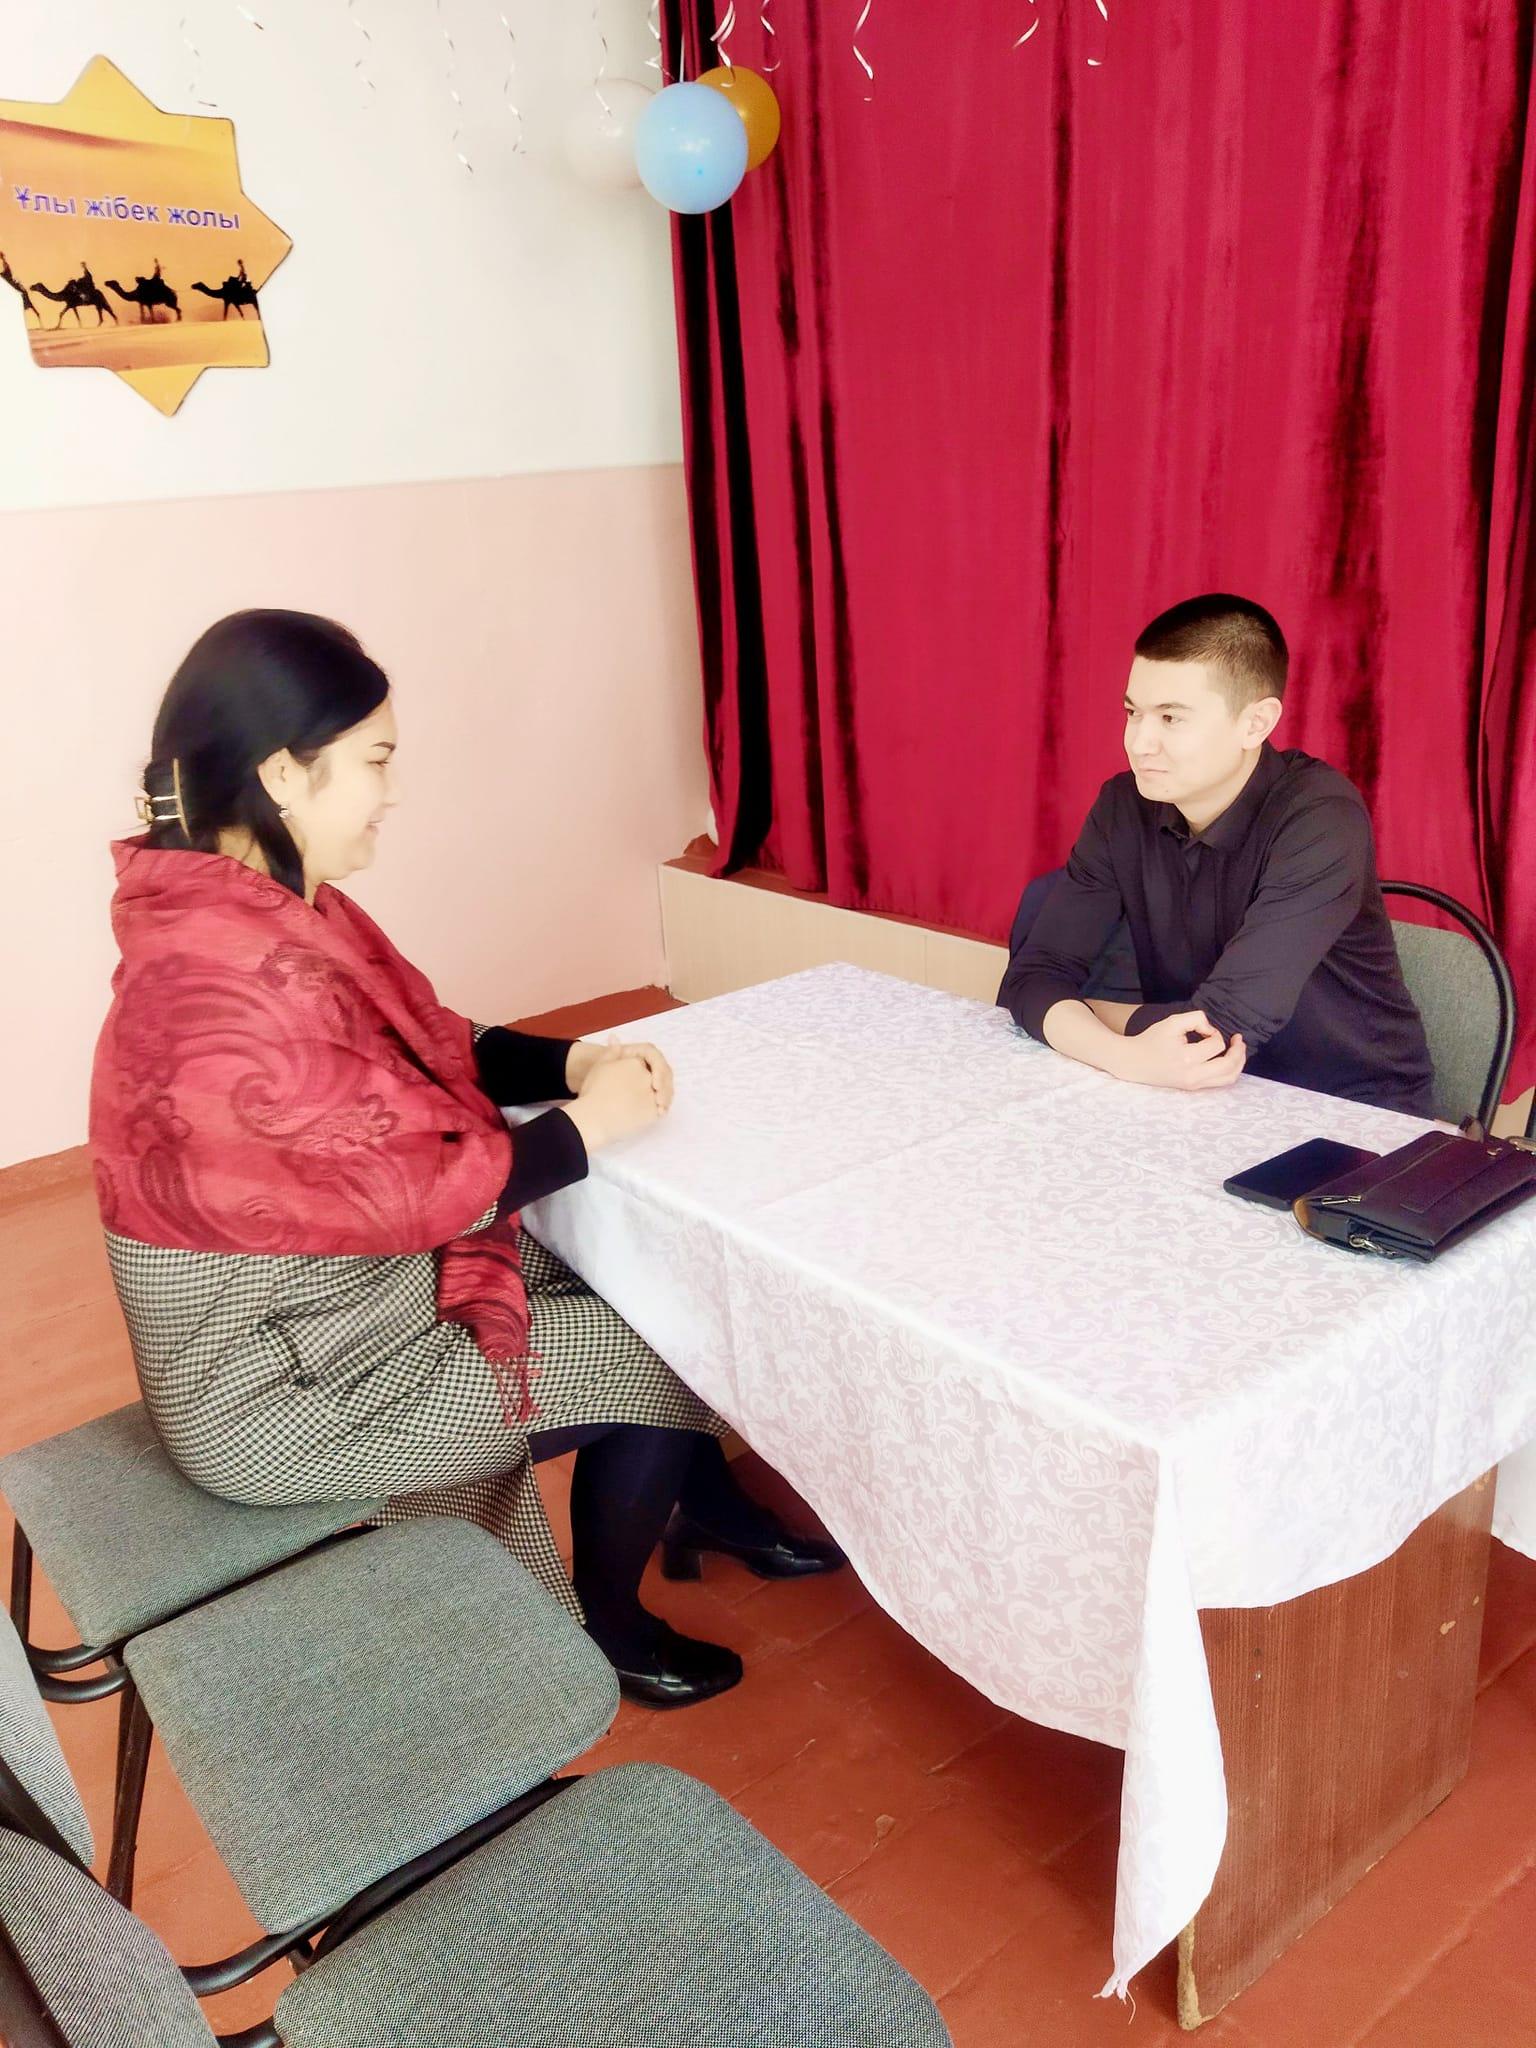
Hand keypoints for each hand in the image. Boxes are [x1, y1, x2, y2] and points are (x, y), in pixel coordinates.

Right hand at [563, 1044, 668, 1150]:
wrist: (593, 1118)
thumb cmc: (593, 1092)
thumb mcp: (599, 1066)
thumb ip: (611, 1052)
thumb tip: (615, 1037)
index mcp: (635, 1063)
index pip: (642, 1065)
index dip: (636, 1073)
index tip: (624, 1084)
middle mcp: (647, 1077)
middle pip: (654, 1079)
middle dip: (648, 1086)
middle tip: (629, 1098)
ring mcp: (653, 1095)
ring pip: (660, 1094)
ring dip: (652, 1099)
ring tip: (635, 1108)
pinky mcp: (654, 1112)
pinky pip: (660, 1110)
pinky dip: (654, 1112)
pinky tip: (641, 1116)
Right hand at [1111, 1011, 1246, 1090]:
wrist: (1134, 1062)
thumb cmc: (1152, 1040)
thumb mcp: (1172, 1022)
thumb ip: (1196, 1018)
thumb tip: (1211, 1030)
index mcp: (1187, 1058)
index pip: (1217, 1045)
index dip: (1215, 1033)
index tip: (1204, 1030)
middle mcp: (1193, 1076)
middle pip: (1229, 1066)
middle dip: (1238, 1050)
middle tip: (1238, 1039)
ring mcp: (1193, 1085)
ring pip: (1228, 1078)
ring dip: (1238, 1063)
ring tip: (1238, 1050)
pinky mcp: (1193, 1088)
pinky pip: (1220, 1082)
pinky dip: (1230, 1071)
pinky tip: (1229, 1060)